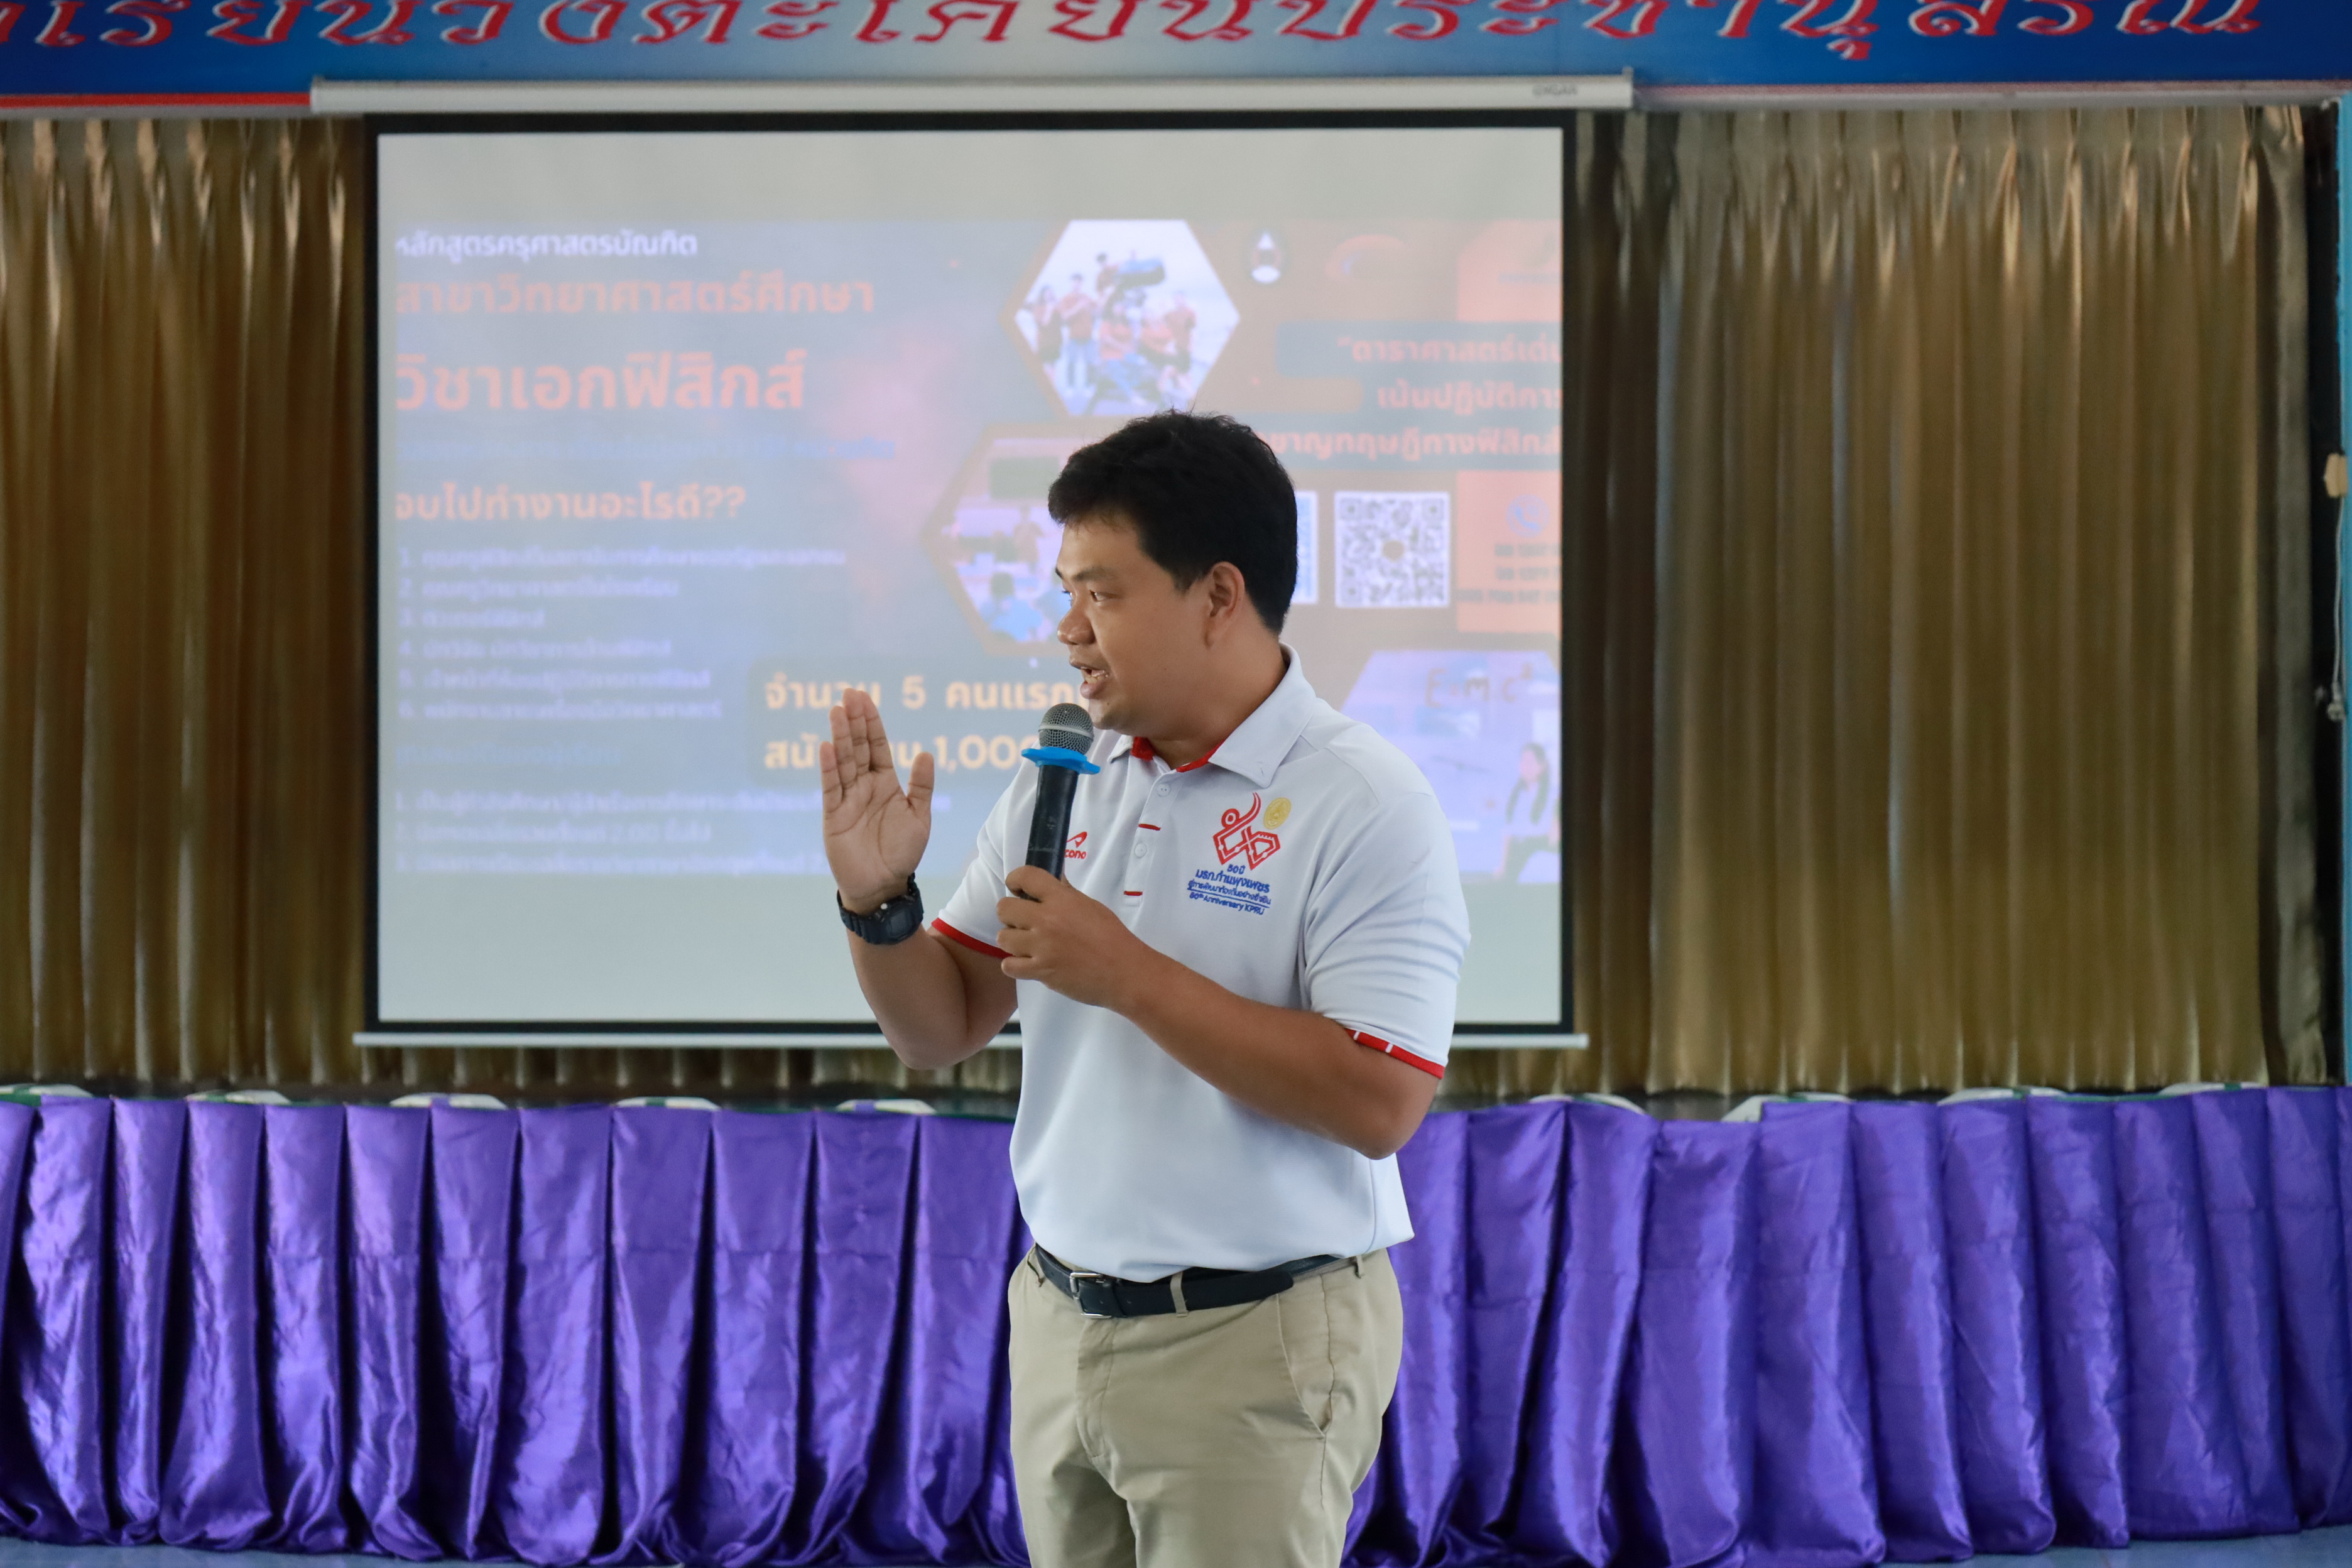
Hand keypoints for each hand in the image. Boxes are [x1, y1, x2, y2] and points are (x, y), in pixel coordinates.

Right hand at [821, 688, 933, 913]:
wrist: (883, 886)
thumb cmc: (902, 853)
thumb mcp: (919, 817)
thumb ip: (921, 786)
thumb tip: (926, 752)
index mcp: (885, 783)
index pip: (877, 746)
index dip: (872, 723)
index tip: (864, 698)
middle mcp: (864, 787)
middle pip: (858, 748)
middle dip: (854, 721)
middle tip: (848, 694)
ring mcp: (847, 799)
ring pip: (843, 762)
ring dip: (840, 736)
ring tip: (836, 711)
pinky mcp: (834, 816)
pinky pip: (831, 788)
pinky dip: (829, 768)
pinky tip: (827, 747)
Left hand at [996, 864, 1159, 1008]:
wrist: (1124, 971)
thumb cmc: (1113, 937)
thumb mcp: (1091, 906)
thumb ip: (1067, 893)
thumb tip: (1054, 880)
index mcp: (1061, 899)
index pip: (1025, 876)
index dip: (1015, 879)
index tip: (1017, 888)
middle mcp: (1046, 920)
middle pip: (1004, 908)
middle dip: (1011, 913)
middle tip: (1023, 922)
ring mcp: (1041, 946)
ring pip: (1003, 937)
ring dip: (1012, 940)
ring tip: (1027, 945)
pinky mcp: (1040, 971)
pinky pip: (1009, 965)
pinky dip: (1015, 965)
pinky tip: (1028, 964)